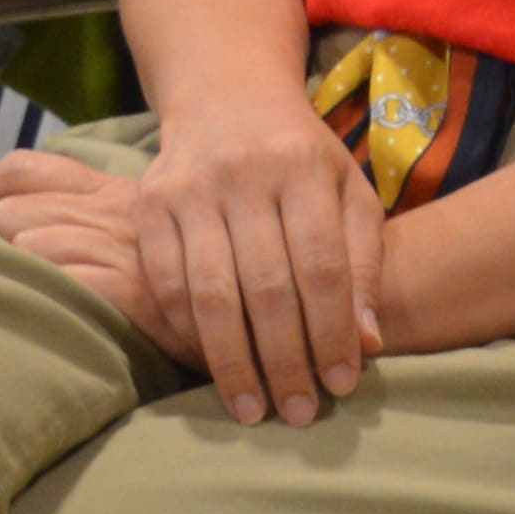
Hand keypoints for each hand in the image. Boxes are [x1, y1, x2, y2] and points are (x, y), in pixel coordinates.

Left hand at [0, 142, 190, 360]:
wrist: (252, 312)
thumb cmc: (187, 276)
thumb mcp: (142, 230)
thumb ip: (89, 216)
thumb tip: (17, 221)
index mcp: (111, 188)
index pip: (25, 168)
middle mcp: (113, 209)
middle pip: (14, 211)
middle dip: (1, 245)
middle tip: (19, 272)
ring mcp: (124, 248)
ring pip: (33, 244)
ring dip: (25, 274)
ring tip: (42, 295)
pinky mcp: (135, 290)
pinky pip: (65, 282)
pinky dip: (50, 297)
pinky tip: (61, 313)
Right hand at [16, 96, 384, 423]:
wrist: (227, 100)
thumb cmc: (303, 159)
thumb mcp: (349, 192)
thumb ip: (364, 262)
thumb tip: (367, 342)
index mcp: (304, 167)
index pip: (321, 266)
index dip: (331, 331)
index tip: (341, 384)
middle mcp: (244, 175)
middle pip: (266, 287)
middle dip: (285, 359)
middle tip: (299, 413)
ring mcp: (189, 189)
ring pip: (210, 293)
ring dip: (232, 361)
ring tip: (252, 409)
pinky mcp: (148, 204)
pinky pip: (164, 283)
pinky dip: (187, 332)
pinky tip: (209, 368)